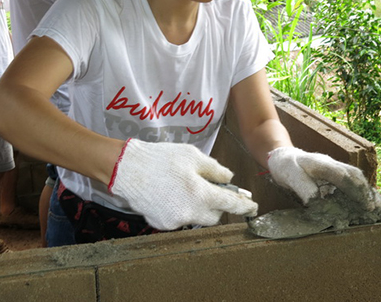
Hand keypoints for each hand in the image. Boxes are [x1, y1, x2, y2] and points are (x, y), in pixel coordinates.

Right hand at [109, 138, 257, 230]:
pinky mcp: (163, 224)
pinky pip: (181, 219)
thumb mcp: (192, 156)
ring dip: (198, 206)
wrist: (127, 169)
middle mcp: (190, 212)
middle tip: (208, 188)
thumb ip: (215, 169)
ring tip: (183, 187)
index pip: (231, 204)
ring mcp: (175, 221)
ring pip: (197, 218)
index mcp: (200, 193)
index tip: (253, 207)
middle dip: (217, 204)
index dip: (245, 205)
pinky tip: (170, 194)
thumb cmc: (160, 159)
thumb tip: (229, 179)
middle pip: (215, 216)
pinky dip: (181, 208)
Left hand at [268, 147, 380, 210]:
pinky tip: (369, 200)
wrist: (283, 157)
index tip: (364, 203)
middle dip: (365, 191)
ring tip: (376, 205)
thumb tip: (318, 202)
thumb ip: (304, 188)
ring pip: (355, 177)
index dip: (355, 190)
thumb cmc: (286, 167)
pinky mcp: (334, 174)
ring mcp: (334, 168)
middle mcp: (331, 164)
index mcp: (321, 164)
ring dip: (366, 190)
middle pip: (353, 175)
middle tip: (374, 208)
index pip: (342, 176)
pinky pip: (351, 180)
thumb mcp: (291, 177)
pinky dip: (361, 190)